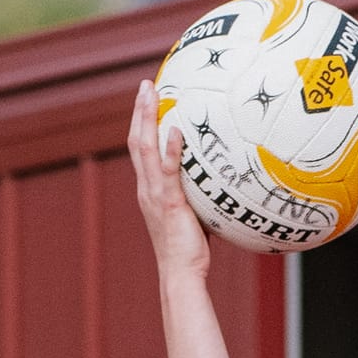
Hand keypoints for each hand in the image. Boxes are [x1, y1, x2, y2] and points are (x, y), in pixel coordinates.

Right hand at [129, 81, 210, 277]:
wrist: (181, 273)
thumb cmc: (190, 250)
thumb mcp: (192, 215)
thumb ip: (199, 194)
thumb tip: (220, 180)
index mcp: (148, 189)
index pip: (140, 149)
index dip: (140, 123)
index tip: (146, 99)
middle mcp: (146, 188)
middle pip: (137, 141)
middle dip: (139, 110)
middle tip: (145, 84)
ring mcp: (155, 194)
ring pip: (145, 149)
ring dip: (147, 118)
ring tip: (151, 93)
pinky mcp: (169, 203)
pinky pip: (168, 172)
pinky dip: (170, 150)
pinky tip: (175, 130)